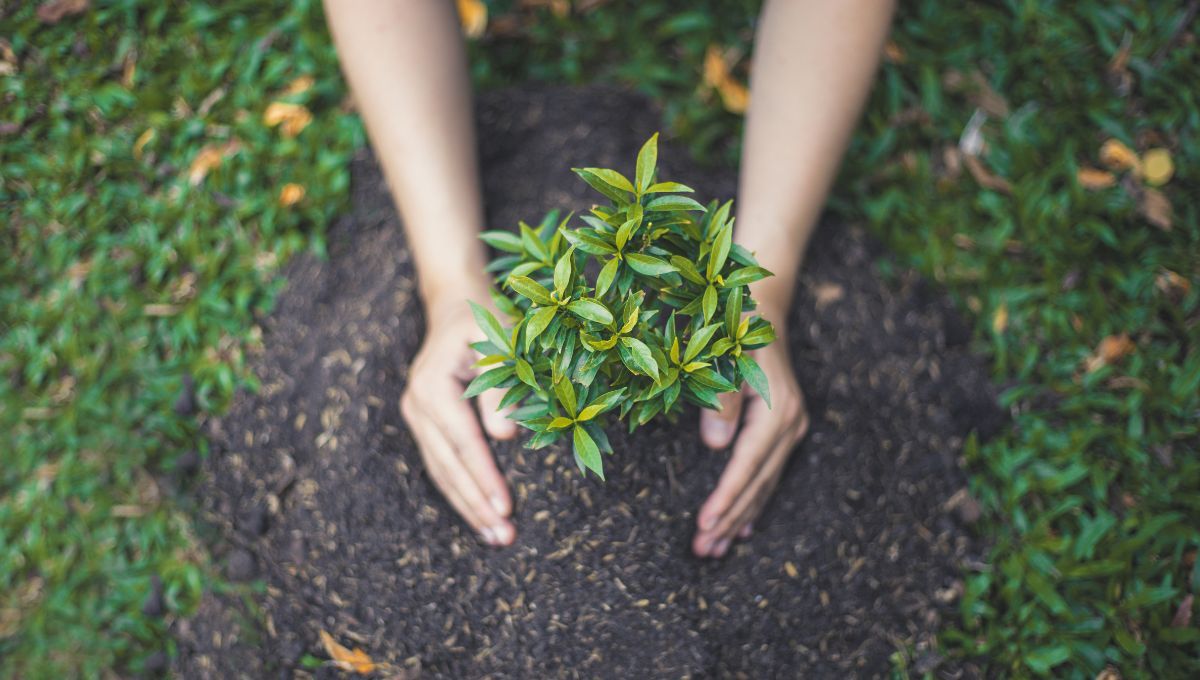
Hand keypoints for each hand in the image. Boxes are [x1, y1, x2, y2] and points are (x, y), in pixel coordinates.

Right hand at [400, 291, 517, 545]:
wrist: (455, 304)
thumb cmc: (487, 319)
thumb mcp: (501, 341)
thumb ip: (501, 388)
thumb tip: (506, 436)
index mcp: (433, 386)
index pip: (463, 443)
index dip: (484, 478)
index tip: (505, 508)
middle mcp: (417, 404)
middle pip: (448, 466)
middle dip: (476, 504)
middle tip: (504, 537)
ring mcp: (416, 416)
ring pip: (441, 471)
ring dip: (467, 507)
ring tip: (495, 537)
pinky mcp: (424, 423)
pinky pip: (441, 464)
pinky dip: (460, 491)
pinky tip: (479, 515)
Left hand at [692, 312, 808, 557]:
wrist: (763, 308)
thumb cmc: (736, 327)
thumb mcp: (724, 354)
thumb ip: (721, 398)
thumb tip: (715, 446)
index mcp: (776, 410)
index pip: (746, 465)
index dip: (725, 497)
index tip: (704, 525)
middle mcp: (789, 425)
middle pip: (756, 483)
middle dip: (729, 519)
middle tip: (702, 551)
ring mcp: (791, 429)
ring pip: (763, 485)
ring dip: (739, 519)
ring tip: (713, 550)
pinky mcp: (785, 431)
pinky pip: (768, 476)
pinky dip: (753, 504)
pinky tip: (742, 531)